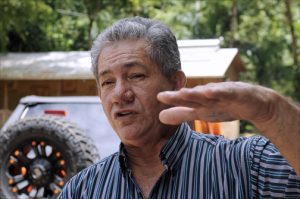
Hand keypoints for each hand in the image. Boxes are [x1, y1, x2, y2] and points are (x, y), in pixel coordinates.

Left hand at [157, 81, 274, 124]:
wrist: (254, 104)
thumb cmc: (224, 106)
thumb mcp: (201, 112)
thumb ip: (182, 114)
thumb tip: (160, 117)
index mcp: (200, 101)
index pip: (183, 101)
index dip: (171, 100)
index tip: (157, 98)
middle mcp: (209, 95)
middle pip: (192, 96)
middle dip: (178, 96)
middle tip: (161, 96)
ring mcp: (223, 93)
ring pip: (208, 93)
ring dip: (196, 93)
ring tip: (183, 93)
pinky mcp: (237, 92)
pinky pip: (228, 92)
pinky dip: (219, 92)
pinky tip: (210, 92)